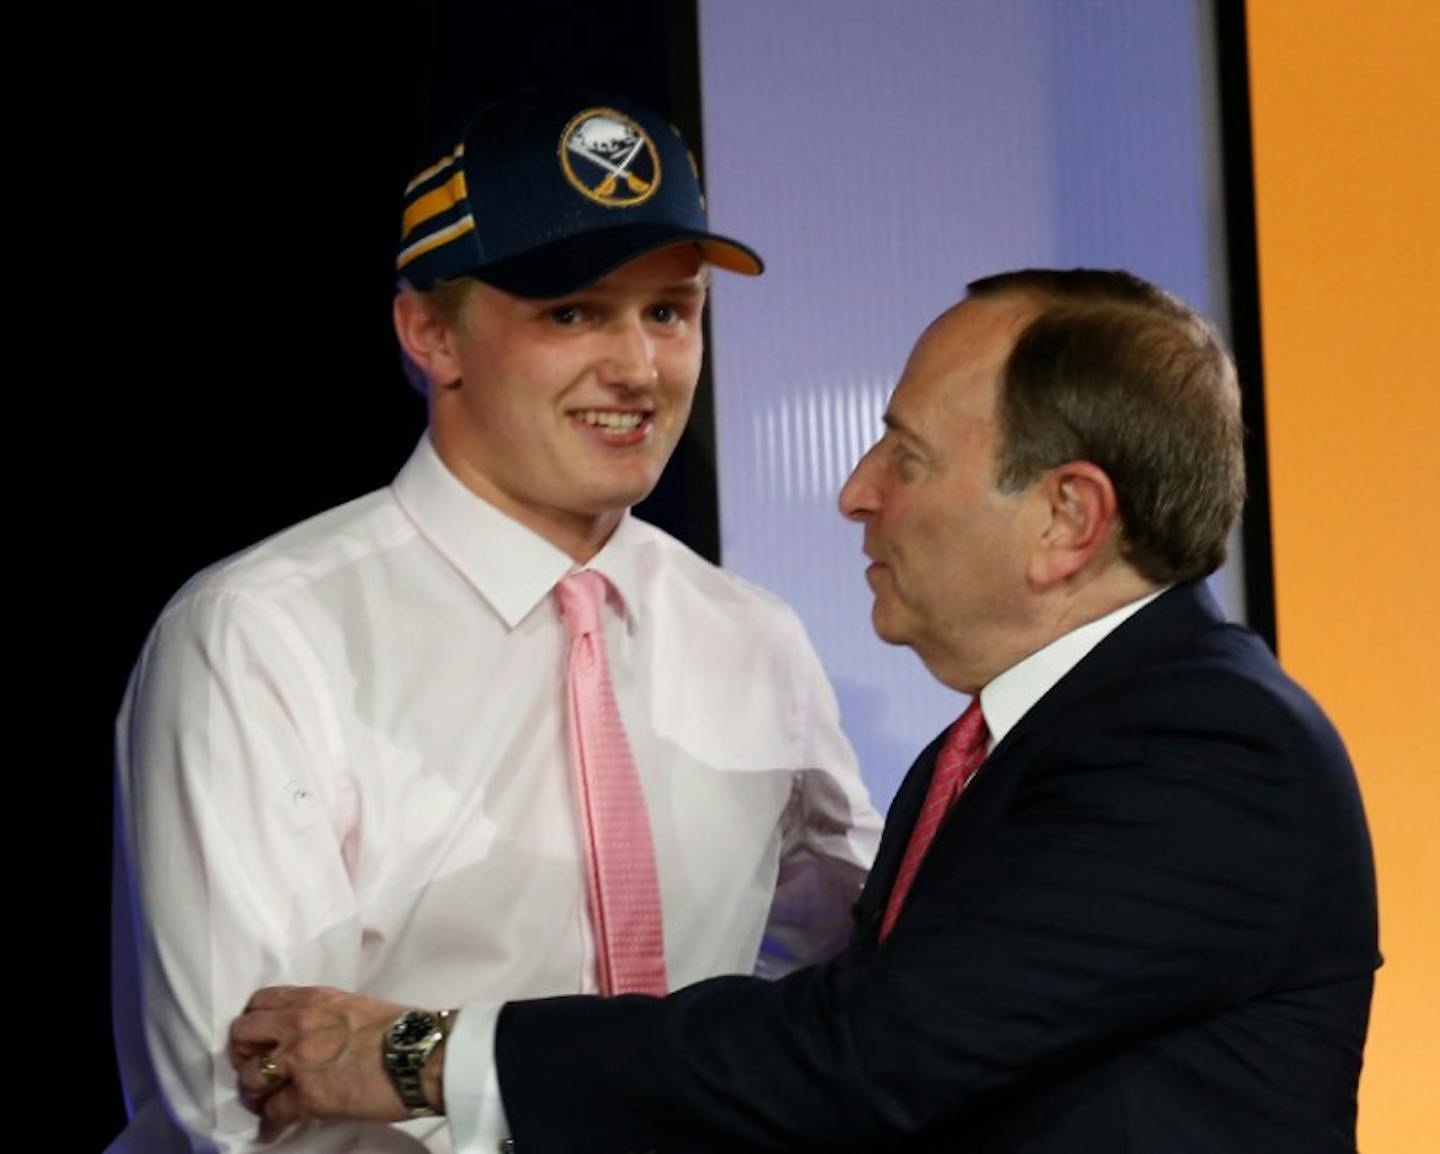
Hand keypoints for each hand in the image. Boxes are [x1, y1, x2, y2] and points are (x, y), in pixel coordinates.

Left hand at [229, 985, 409, 1137]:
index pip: (261, 1002)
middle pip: (243, 1033)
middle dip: (244, 1052)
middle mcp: (298, 1024)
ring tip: (265, 1100)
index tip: (258, 1034)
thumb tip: (318, 1034)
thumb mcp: (357, 1006)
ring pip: (250, 1075)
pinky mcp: (306, 1096)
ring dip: (256, 1090)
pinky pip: (272, 1113)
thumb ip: (327, 1015)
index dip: (254, 1020)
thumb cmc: (401, 1029)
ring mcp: (298, 1061)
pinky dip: (270, 1125)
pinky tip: (272, 1130)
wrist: (420, 1055)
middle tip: (255, 1066)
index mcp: (314, 999)